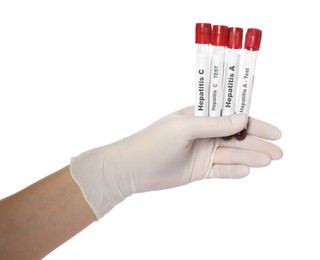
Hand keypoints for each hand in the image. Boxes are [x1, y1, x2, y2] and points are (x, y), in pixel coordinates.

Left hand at [70, 106, 281, 218]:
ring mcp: (202, 152)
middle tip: (279, 151)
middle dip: (257, 143)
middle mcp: (204, 133)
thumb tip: (243, 118)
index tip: (273, 130)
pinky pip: (221, 170)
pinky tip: (247, 171)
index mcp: (199, 116)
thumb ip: (214, 124)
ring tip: (269, 161)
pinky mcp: (199, 170)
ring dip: (250, 158)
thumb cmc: (154, 142)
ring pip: (231, 154)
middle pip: (236, 137)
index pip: (232, 117)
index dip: (253, 123)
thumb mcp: (185, 128)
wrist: (131, 169)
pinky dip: (234, 171)